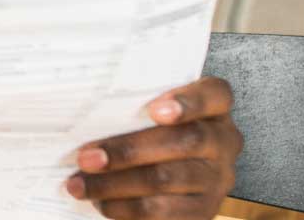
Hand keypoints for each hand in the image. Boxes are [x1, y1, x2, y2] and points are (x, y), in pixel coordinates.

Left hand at [66, 77, 242, 217]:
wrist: (171, 173)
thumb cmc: (153, 128)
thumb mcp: (152, 109)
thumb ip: (134, 105)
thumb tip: (85, 110)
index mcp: (215, 107)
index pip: (215, 95)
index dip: (188, 101)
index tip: (154, 110)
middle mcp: (223, 142)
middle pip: (183, 141)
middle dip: (128, 150)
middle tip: (86, 157)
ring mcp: (217, 178)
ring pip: (166, 179)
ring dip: (115, 184)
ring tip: (80, 184)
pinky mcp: (205, 210)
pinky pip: (164, 212)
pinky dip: (126, 208)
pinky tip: (101, 202)